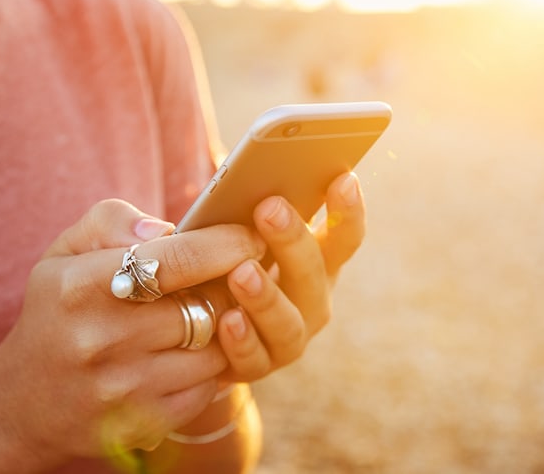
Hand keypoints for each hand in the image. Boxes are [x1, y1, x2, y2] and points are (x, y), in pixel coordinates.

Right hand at [0, 199, 265, 464]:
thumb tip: (167, 227)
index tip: (250, 237)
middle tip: (237, 274)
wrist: (23, 404)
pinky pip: (207, 385)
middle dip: (231, 285)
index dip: (228, 244)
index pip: (180, 258)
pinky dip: (207, 367)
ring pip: (214, 347)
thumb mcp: (64, 254)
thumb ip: (111, 221)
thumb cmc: (57, 312)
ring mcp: (124, 387)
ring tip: (207, 312)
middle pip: (207, 303)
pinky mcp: (145, 423)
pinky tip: (188, 354)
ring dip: (222, 328)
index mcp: (81, 286)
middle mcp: (101, 339)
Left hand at [213, 172, 365, 380]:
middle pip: (316, 273)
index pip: (344, 236)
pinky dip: (243, 340)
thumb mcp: (231, 229)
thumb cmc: (218, 259)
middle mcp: (313, 299)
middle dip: (294, 240)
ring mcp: (290, 337)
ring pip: (289, 322)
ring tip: (242, 272)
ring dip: (268, 297)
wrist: (195, 323)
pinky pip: (254, 358)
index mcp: (317, 260)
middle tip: (269, 208)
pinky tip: (228, 319)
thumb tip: (243, 178)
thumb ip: (244, 206)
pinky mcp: (257, 366)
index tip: (343, 178)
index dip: (348, 211)